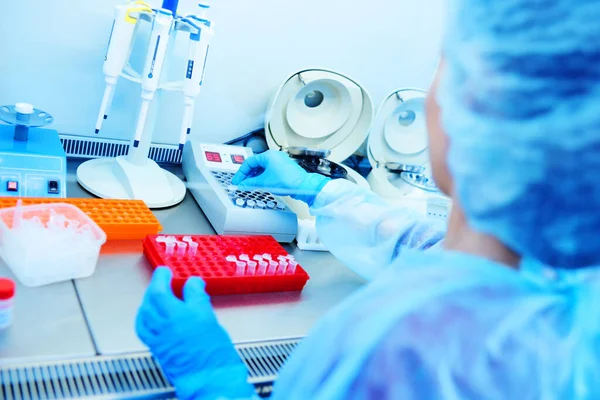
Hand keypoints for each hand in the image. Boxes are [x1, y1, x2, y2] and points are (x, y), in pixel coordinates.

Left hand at [136, 267, 254, 399]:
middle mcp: (163, 325)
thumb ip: (197, 297)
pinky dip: (143, 318)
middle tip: (161, 279)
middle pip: (150, 300)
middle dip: (154, 286)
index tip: (165, 271)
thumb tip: (193, 284)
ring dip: (147, 301)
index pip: (161, 289)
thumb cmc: (212, 351)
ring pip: (144, 313)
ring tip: (154, 295)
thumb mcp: (208, 316)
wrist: (210, 376)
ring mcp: (158, 337)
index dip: (162, 277)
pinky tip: (148, 317)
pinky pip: (143, 329)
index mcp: (176, 314)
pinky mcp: (157, 348)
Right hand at [231, 150, 329, 204]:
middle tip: (242, 183)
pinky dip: (263, 177)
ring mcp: (280, 162)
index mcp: (268, 155)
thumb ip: (250, 183)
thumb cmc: (287, 180)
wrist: (303, 186)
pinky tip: (260, 183)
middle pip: (256, 164)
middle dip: (248, 175)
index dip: (241, 173)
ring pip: (263, 168)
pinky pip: (269, 171)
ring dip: (255, 176)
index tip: (237, 180)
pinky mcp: (284, 168)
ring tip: (250, 185)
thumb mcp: (264, 182)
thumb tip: (243, 184)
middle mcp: (274, 156)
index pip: (249, 162)